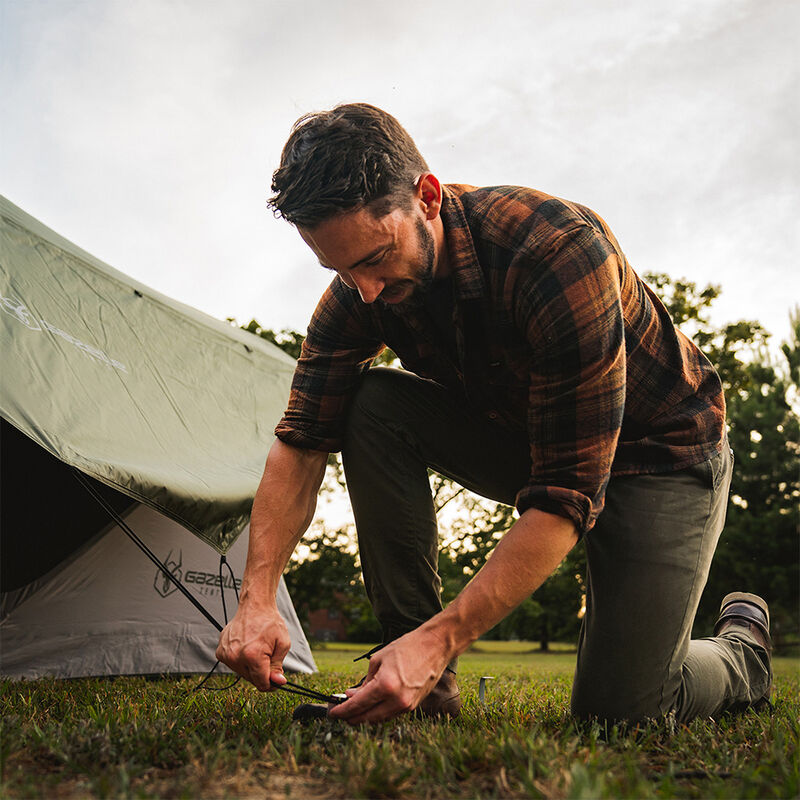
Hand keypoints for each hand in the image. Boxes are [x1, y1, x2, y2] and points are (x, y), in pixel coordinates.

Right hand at [215, 602, 290, 690]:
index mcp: (252, 655)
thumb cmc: (269, 622)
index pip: (262, 684)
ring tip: (257, 648)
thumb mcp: (282, 644)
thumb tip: (277, 682)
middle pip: (251, 680)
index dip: (272, 684)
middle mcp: (236, 657)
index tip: (276, 678)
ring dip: (251, 667)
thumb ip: (278, 666)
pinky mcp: (220, 651)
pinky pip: (233, 664)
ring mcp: (226, 654)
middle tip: (268, 656)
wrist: (255, 606)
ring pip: (242, 673)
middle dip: (262, 673)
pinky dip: (242, 660)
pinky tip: (247, 647)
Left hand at [328, 627, 450, 723]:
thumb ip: (364, 681)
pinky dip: (378, 713)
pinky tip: (370, 707)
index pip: (357, 705)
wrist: (435, 647)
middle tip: (340, 713)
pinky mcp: (413, 706)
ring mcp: (406, 706)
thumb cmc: (407, 648)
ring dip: (364, 717)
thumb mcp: (379, 660)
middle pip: (367, 718)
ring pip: (379, 719)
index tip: (332, 712)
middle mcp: (396, 700)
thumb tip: (353, 695)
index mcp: (385, 686)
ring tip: (352, 710)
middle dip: (351, 717)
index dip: (342, 711)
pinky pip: (390, 714)